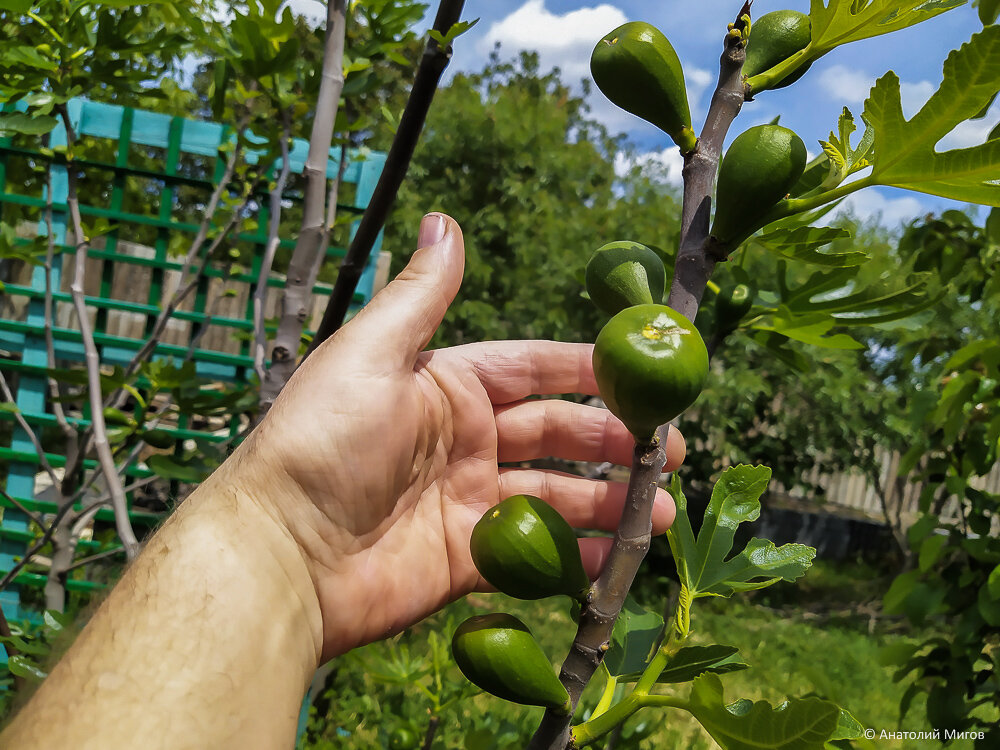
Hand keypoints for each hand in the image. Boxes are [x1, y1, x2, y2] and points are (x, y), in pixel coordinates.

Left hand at [239, 214, 684, 659]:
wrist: (282, 553)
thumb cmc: (324, 441)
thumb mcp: (372, 353)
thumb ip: (421, 294)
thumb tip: (444, 220)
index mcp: (448, 386)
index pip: (535, 369)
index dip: (589, 370)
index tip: (646, 373)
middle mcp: (464, 441)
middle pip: (556, 434)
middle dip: (612, 440)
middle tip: (667, 453)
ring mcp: (467, 502)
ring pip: (554, 496)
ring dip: (607, 502)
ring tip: (659, 511)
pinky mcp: (466, 560)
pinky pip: (533, 555)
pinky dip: (577, 558)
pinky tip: (619, 557)